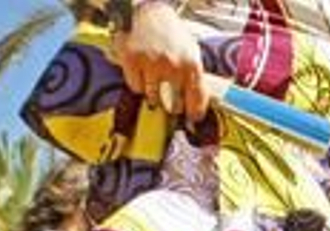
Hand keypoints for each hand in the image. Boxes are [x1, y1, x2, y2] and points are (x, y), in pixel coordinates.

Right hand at [113, 1, 206, 123]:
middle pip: (174, 105)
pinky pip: (136, 88)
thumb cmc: (171, 34)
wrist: (147, 11)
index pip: (197, 101)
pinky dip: (139, 84)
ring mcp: (151, 64)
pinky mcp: (132, 61)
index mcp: (192, 64)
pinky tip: (143, 72)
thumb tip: (198, 108)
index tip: (192, 120)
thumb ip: (195, 79)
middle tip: (171, 98)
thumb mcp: (192, 53)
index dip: (195, 114)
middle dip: (173, 105)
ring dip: (154, 94)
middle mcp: (173, 66)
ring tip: (156, 78)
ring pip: (153, 99)